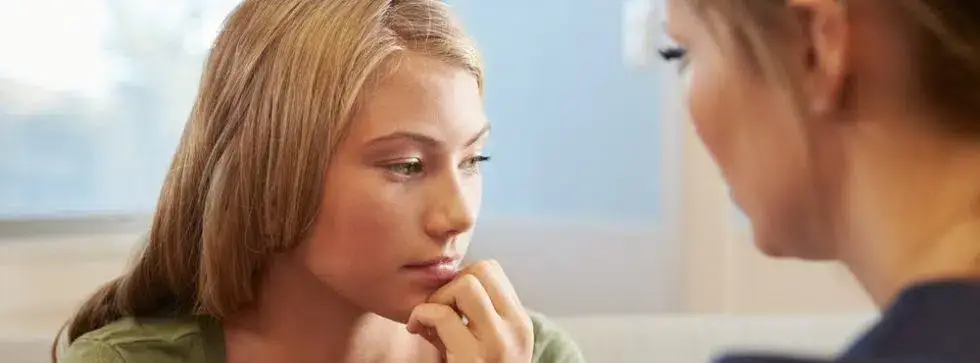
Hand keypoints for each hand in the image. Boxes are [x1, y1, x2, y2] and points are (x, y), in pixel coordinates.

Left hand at [406, 260, 532, 362]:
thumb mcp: (485, 346)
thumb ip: (471, 318)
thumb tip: (440, 286)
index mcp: (519, 323)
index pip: (492, 269)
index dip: (463, 278)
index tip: (449, 303)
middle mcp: (515, 329)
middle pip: (482, 270)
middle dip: (450, 284)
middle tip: (437, 310)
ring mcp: (497, 344)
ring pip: (466, 284)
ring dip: (438, 298)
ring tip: (427, 320)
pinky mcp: (473, 359)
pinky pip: (443, 314)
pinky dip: (421, 315)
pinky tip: (415, 329)